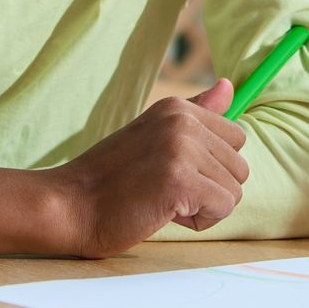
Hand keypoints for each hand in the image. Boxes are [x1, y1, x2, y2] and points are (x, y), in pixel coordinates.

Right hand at [0, 79, 249, 258]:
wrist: (68, 206)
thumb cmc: (110, 180)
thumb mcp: (154, 136)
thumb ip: (196, 114)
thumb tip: (230, 86)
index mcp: (177, 108)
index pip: (236, 139)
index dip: (209, 167)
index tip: (170, 173)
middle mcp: (183, 120)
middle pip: (240, 166)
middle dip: (209, 188)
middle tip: (163, 190)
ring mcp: (182, 148)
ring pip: (234, 190)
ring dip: (203, 207)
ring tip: (162, 201)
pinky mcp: (181, 179)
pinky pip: (223, 208)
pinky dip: (199, 221)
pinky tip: (164, 213)